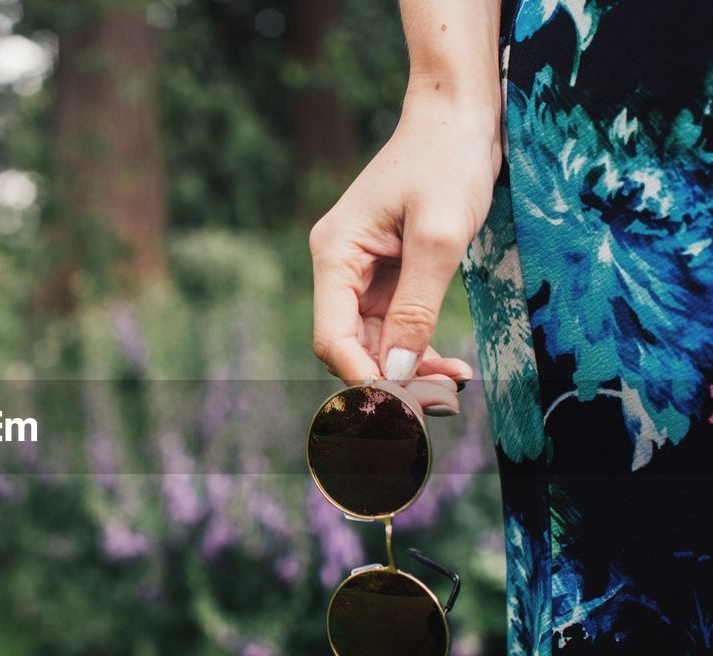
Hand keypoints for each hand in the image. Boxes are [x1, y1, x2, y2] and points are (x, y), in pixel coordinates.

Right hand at [309, 87, 501, 415]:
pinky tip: (451, 363)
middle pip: (351, 346)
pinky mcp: (388, 272)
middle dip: (391, 379)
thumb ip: (417, 307)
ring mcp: (362, 272)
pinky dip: (420, 347)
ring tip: (455, 384)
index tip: (405, 405)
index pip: (333, 337)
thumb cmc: (447, 160)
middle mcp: (339, 267)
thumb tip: (398, 371)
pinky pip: (395, 325)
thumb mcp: (439, 236)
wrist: (458, 113)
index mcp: (335, 255)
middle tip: (441, 404)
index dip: (363, 377)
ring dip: (410, 369)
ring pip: (375, 342)